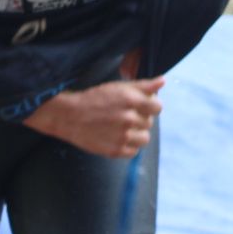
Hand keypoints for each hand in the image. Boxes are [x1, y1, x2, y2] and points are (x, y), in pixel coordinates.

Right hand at [24, 76, 164, 157]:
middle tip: (124, 115)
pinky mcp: (115, 151)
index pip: (158, 107)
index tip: (141, 106)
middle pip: (149, 123)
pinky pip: (134, 151)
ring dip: (137, 134)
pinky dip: (128, 146)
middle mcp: (128, 118)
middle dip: (140, 119)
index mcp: (131, 100)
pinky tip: (117, 137)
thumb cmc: (94, 99)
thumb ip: (143, 85)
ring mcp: (122, 136)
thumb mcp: (119, 87)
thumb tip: (163, 81)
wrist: (70, 116)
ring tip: (122, 128)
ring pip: (144, 138)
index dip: (150, 106)